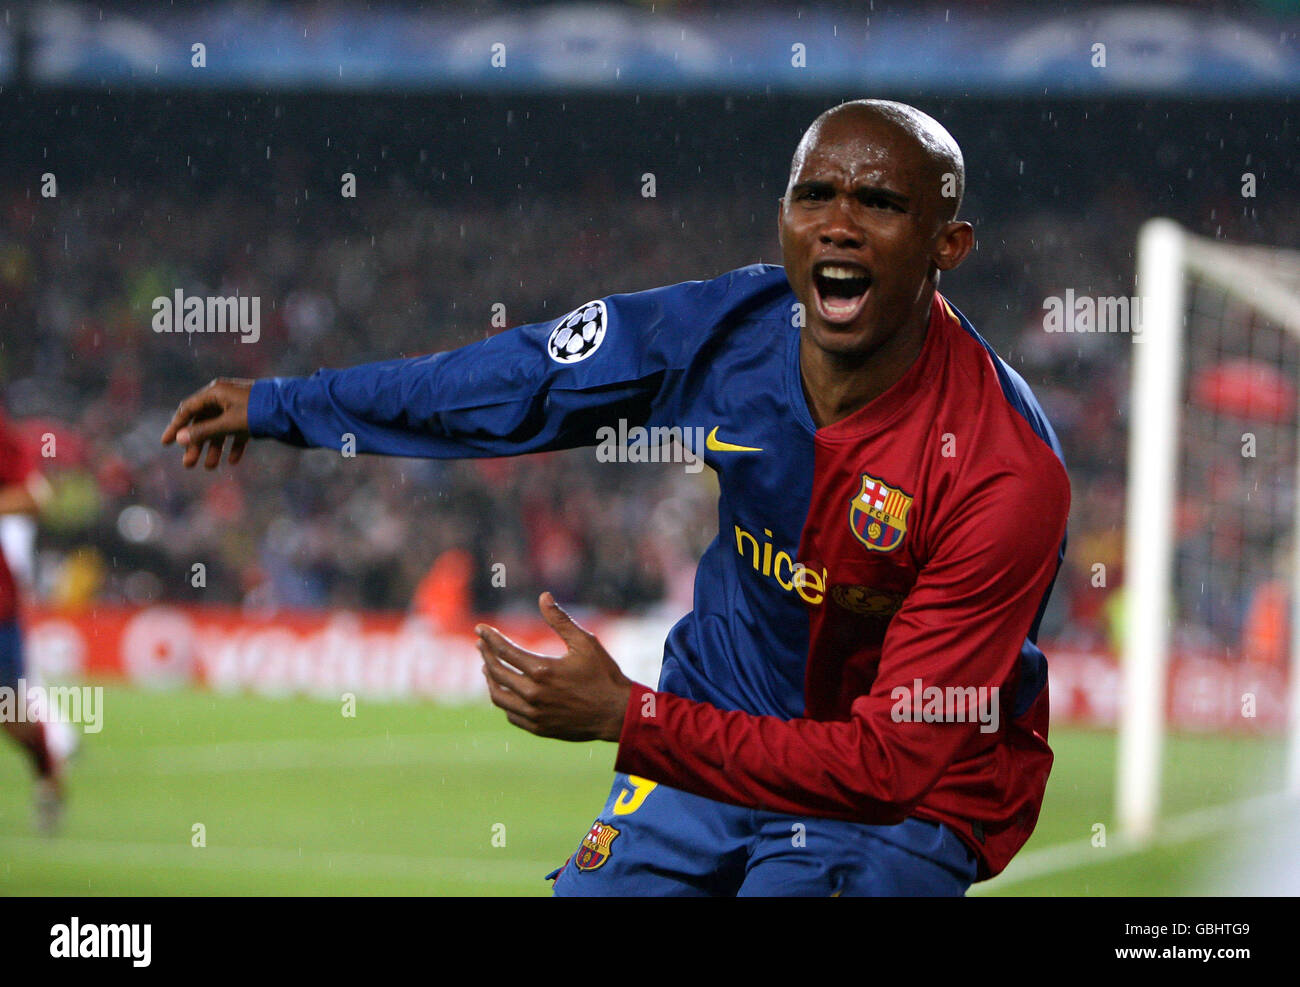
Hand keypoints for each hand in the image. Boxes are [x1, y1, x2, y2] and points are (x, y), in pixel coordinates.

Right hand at [161, 377, 253, 468]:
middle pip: (203, 421)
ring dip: (215, 447)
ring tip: (211, 467)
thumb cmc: (258, 411)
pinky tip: (233, 461)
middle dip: (197, 444)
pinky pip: (237, 431)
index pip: (188, 409)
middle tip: (189, 465)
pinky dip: (234, 445)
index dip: (176, 426)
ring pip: (220, 428)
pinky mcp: (252, 415)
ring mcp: (238, 406)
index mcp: (215, 392)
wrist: (293, 407)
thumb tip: (179, 439)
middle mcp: (224, 397)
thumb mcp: (229, 423)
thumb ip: (204, 431)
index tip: (166, 443)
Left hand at [478, 592, 633, 742]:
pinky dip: (503, 700)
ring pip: (498, 697)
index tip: (479, 629)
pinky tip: (505, 691)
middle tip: (481, 644)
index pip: (504, 651)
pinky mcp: (538, 728)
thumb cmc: (603, 675)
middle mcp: (533, 694)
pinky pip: (511, 714)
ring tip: (487, 667)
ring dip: (490, 679)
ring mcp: (534, 714)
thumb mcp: (585, 642)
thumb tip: (543, 596)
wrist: (617, 714)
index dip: (490, 638)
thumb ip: (560, 620)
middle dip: (485, 655)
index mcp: (542, 670)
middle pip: (497, 672)